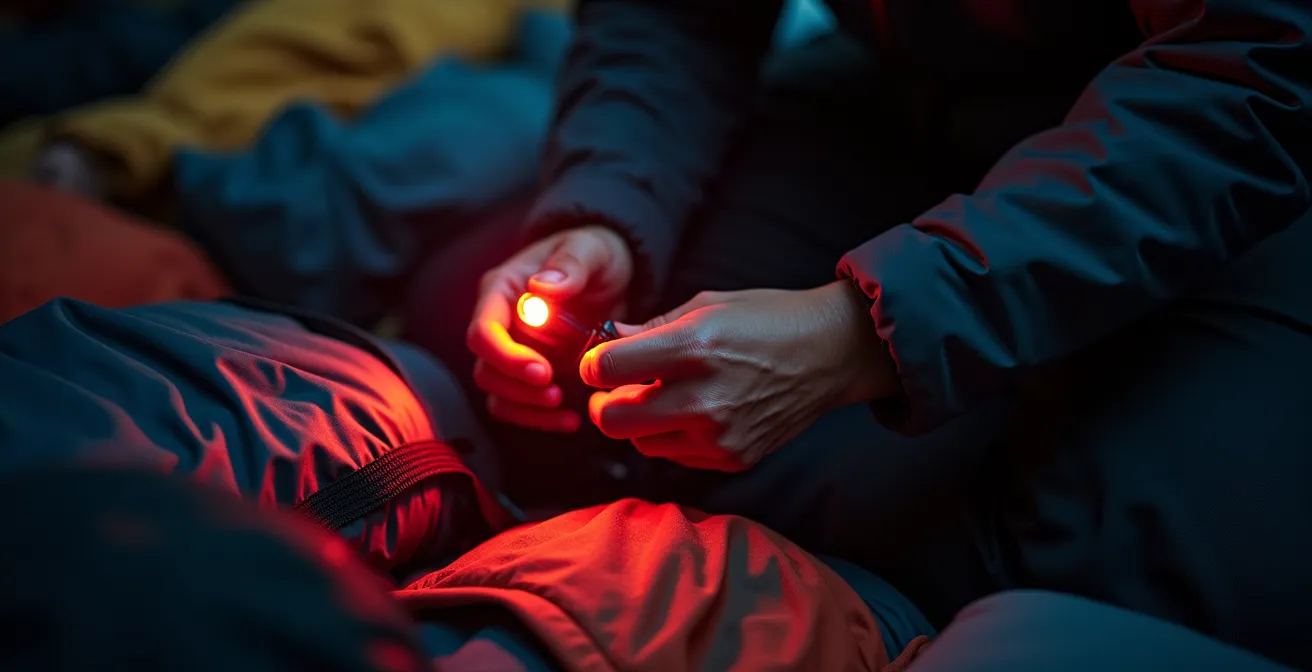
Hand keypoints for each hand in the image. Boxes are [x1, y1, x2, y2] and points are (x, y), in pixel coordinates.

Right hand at [466, 224, 632, 431]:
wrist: (608, 273)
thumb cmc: (594, 254)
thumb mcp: (590, 250)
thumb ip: (570, 265)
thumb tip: (541, 288)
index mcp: (502, 291)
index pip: (483, 332)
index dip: (506, 357)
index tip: (542, 371)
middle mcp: (500, 324)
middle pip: (486, 369)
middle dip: (518, 388)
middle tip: (557, 393)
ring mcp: (513, 351)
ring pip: (497, 393)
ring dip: (527, 409)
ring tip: (564, 410)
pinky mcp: (530, 373)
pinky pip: (519, 405)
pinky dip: (539, 418)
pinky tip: (570, 420)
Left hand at [580, 281, 898, 471]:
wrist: (832, 353)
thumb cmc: (768, 319)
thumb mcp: (707, 305)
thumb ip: (651, 327)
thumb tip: (606, 338)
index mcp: (694, 348)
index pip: (607, 369)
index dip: (593, 364)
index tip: (600, 360)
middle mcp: (704, 398)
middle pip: (612, 419)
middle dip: (605, 402)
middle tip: (617, 387)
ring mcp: (719, 436)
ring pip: (640, 442)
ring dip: (639, 422)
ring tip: (662, 396)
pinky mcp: (732, 458)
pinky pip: (675, 456)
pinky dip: (671, 437)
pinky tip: (693, 411)